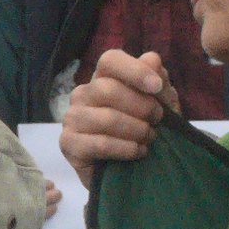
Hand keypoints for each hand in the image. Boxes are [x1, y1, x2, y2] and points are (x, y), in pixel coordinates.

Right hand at [59, 47, 172, 178]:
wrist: (131, 169)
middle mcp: (83, 94)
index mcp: (103, 78)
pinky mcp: (68, 143)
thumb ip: (158, 81)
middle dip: (142, 106)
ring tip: (149, 139)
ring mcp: (72, 118)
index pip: (110, 60)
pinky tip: (138, 152)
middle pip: (108, 89)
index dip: (134, 70)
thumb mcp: (160, 105)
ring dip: (136, 130)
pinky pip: (99, 143)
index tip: (157, 87)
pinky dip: (125, 149)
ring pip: (106, 118)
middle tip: (158, 121)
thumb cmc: (143, 131)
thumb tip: (151, 59)